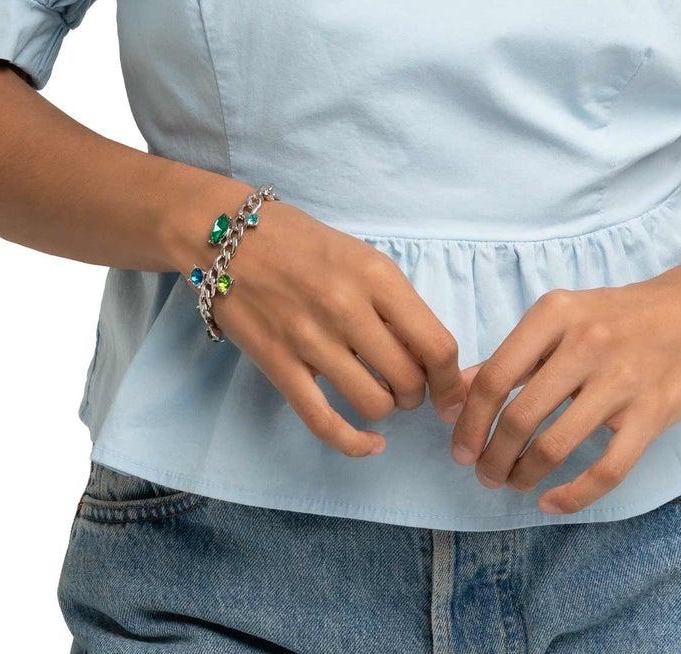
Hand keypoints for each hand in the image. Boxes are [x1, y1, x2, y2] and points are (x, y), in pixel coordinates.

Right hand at [207, 200, 470, 458]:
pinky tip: (370, 444)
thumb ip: (394, 301)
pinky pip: (324, 422)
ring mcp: (311, 340)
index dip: (451, 380)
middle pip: (409, 381)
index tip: (450, 392)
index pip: (436, 345)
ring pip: (374, 404)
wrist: (228, 236)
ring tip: (379, 393)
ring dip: (386, 408)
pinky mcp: (279, 365)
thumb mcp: (360, 256)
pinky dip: (355, 443)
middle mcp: (348, 309)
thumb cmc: (302, 242)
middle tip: (406, 384)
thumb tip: (428, 353)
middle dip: (417, 393)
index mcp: (377, 276)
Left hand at [448, 264, 680, 513]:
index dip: (470, 421)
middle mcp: (585, 343)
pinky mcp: (652, 413)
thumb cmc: (619, 317)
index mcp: (555, 313)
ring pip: (555, 445)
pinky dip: (572, 496)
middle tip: (485, 475)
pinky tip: (553, 502)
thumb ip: (515, 354)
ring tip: (514, 484)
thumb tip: (458, 390)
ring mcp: (621, 380)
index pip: (495, 377)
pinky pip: (606, 469)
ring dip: (524, 476)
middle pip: (520, 417)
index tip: (460, 449)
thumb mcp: (563, 318)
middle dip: (492, 458)